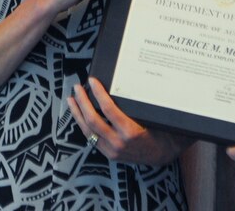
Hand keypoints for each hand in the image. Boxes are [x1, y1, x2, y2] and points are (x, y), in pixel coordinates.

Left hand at [67, 77, 187, 165]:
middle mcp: (119, 142)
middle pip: (93, 119)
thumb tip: (121, 84)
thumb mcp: (150, 117)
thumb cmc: (160, 131)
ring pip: (88, 131)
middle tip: (77, 88)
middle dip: (82, 102)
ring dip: (78, 114)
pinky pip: (91, 138)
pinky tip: (79, 116)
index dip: (98, 93)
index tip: (92, 81)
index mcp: (131, 131)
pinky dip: (83, 125)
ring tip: (71, 100)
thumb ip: (135, 106)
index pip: (108, 109)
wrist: (163, 154)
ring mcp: (112, 150)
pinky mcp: (109, 154)